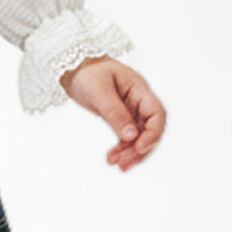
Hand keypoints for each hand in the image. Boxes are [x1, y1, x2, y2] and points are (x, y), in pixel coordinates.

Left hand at [58, 56, 165, 170]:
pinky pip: (127, 137)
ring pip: (139, 137)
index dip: (153, 134)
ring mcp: (131, 110)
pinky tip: (112, 158)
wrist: (74, 67)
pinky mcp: (121, 118)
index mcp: (140, 90)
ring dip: (130, 152)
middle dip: (139, 149)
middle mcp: (139, 101)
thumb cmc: (88, 72)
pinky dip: (122, 148)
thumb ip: (115, 113)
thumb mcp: (99, 92)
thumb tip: (130, 135)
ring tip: (116, 164)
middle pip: (150, 130)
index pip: (157, 115)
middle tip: (124, 163)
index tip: (140, 147)